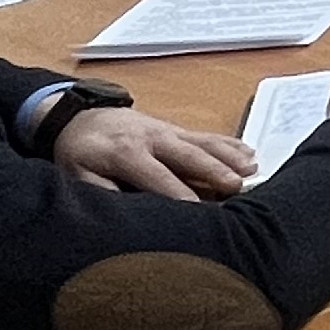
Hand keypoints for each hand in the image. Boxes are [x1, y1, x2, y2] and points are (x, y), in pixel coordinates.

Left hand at [55, 105, 259, 199]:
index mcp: (126, 152)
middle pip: (189, 155)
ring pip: (204, 142)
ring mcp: (168, 131)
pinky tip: (250, 153)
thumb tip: (123, 213)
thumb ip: (100, 191)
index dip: (179, 195)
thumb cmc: (80, 151)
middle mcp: (153, 138)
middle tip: (237, 187)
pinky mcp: (177, 129)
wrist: (81, 116)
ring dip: (229, 156)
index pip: (159, 177)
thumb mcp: (77, 174)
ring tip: (253, 168)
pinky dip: (230, 144)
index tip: (199, 213)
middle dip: (215, 170)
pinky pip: (207, 135)